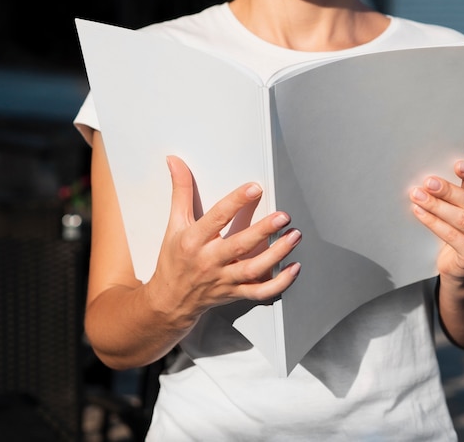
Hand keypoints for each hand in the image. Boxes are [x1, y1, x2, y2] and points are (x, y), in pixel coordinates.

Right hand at [148, 156, 301, 321]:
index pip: (217, 218)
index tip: (255, 188)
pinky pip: (260, 291)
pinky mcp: (235, 293)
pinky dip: (279, 283)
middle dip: (263, 231)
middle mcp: (209, 261)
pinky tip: (293, 268)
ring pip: (253, 269)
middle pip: (239, 245)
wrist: (170, 301)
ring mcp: (224, 279)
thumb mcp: (174, 224)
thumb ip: (180, 192)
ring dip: (277, 254)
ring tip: (294, 237)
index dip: (236, 202)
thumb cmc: (174, 260)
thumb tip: (175, 161)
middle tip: (283, 216)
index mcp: (193, 241)